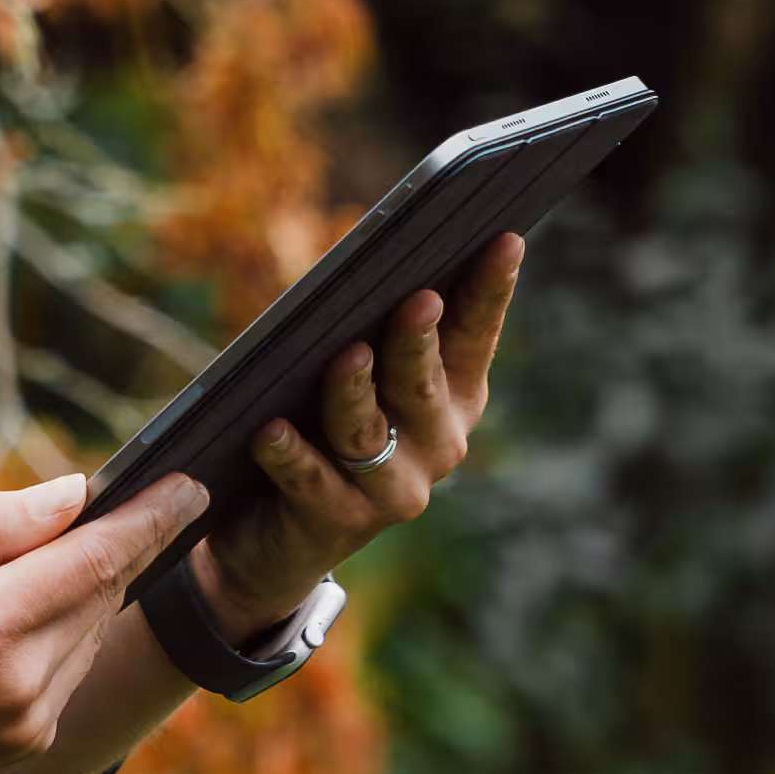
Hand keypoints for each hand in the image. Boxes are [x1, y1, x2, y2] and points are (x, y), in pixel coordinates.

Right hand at [0, 466, 215, 773]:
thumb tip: (73, 496)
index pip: (95, 561)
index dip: (148, 521)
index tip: (189, 488)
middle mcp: (20, 683)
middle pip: (103, 594)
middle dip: (121, 546)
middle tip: (136, 503)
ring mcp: (29, 723)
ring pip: (91, 632)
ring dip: (88, 588)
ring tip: (47, 559)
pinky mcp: (27, 744)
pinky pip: (69, 669)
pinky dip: (61, 630)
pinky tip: (20, 612)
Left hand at [197, 227, 527, 633]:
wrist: (275, 534)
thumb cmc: (318, 426)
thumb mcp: (349, 377)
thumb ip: (367, 331)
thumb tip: (365, 262)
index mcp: (451, 396)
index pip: (474, 335)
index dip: (490, 290)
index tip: (504, 239)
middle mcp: (437, 444)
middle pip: (422, 383)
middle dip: (418, 340)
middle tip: (419, 298)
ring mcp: (394, 488)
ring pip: (369, 431)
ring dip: (355, 391)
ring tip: (345, 356)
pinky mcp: (339, 521)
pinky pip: (311, 479)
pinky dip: (290, 452)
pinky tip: (270, 428)